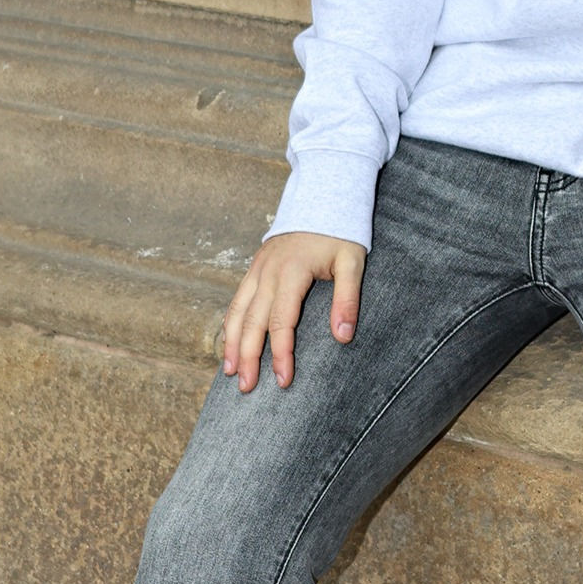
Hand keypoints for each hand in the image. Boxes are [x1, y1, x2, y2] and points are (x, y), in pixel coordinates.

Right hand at [221, 231, 366, 392]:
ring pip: (237, 311)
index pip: (282, 321)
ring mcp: (258, 268)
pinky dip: (230, 323)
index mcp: (292, 272)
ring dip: (231, 343)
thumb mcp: (353, 261)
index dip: (281, 353)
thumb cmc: (340, 231)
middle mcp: (268, 272)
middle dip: (248, 356)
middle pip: (252, 321)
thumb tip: (343, 337)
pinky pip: (237, 299)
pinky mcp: (255, 266)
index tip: (283, 380)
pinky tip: (229, 342)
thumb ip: (347, 298)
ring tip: (230, 372)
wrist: (322, 195)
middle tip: (247, 387)